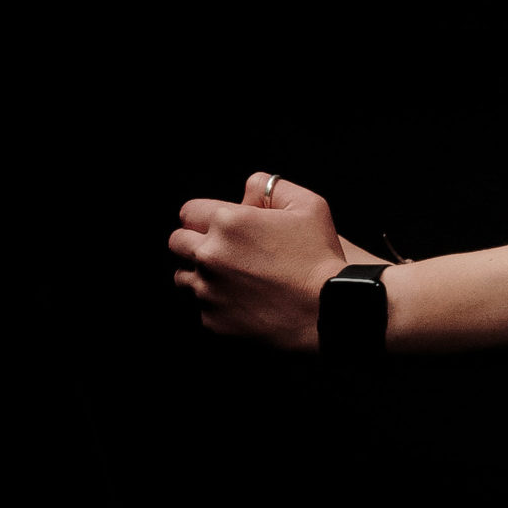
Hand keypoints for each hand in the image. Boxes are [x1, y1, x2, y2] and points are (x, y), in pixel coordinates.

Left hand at [170, 172, 348, 351]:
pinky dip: (217, 305)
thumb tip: (249, 190)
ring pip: (184, 277)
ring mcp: (208, 290)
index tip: (223, 229)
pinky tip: (245, 303)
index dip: (206, 218)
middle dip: (196, 245)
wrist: (330, 313)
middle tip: (226, 254)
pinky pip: (202, 308)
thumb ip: (272, 187)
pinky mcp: (213, 320)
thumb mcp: (310, 206)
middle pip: (177, 243)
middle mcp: (209, 254)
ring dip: (201, 275)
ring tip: (233, 280)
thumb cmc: (321, 259)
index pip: (189, 212)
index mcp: (228, 222)